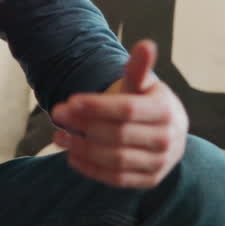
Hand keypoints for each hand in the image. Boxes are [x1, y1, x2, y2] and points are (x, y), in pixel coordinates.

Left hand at [50, 39, 188, 188]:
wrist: (166, 132)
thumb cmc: (147, 102)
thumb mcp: (143, 84)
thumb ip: (139, 68)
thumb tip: (146, 44)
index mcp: (166, 111)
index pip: (127, 109)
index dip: (97, 106)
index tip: (70, 100)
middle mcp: (168, 140)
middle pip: (118, 135)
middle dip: (83, 125)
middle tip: (56, 115)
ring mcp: (160, 164)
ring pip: (116, 159)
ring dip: (82, 148)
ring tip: (58, 136)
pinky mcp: (149, 181)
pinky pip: (116, 179)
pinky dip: (91, 169)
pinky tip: (71, 155)